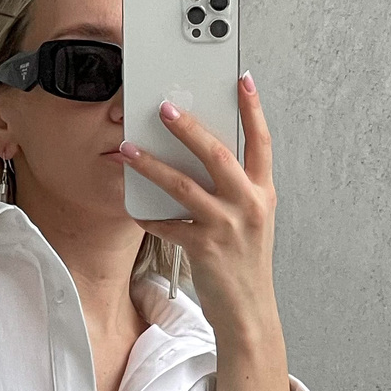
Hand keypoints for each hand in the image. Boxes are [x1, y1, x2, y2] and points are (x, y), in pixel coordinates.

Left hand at [119, 73, 291, 390]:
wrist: (248, 313)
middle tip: (163, 107)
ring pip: (184, 186)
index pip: (262, 140)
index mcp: (263, 192)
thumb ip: (233, 188)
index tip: (241, 77)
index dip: (253, 107)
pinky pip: (168, 225)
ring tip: (127, 150)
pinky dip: (149, 216)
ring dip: (151, 165)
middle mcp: (249, 205)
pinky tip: (133, 207)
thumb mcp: (250, 220)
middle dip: (188, 127)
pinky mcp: (205, 249)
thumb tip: (199, 155)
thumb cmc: (244, 263)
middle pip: (217, 154)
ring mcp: (227, 227)